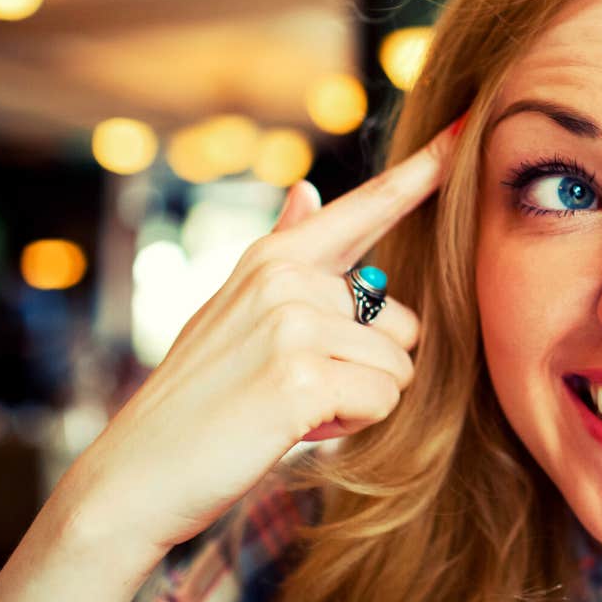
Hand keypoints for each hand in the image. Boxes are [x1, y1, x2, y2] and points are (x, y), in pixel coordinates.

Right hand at [56, 117, 462, 554]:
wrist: (137, 474)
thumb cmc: (200, 397)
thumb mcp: (236, 310)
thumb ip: (285, 251)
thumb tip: (307, 190)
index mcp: (277, 257)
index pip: (367, 207)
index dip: (424, 170)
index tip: (464, 127)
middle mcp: (287, 278)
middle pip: (405, 322)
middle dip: (370, 369)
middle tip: (299, 388)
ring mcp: (292, 323)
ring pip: (400, 367)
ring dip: (360, 401)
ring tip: (292, 407)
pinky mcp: (301, 376)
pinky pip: (384, 400)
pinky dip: (351, 427)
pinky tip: (294, 428)